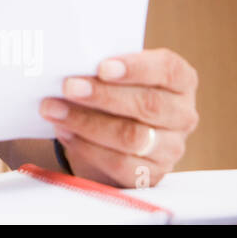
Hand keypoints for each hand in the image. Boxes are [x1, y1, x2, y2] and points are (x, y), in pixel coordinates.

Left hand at [39, 48, 198, 187]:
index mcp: (180, 81)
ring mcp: (170, 148)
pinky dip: (87, 147)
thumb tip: (70, 62)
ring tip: (54, 109)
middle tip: (68, 87)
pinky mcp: (151, 175)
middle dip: (103, 96)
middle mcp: (182, 115)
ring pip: (132, 137)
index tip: (101, 66)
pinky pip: (119, 164)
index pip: (168, 70)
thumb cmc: (115, 92)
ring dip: (87, 122)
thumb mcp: (116, 75)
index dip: (136, 68)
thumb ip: (102, 67)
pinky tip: (65, 132)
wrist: (114, 134)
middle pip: (148, 105)